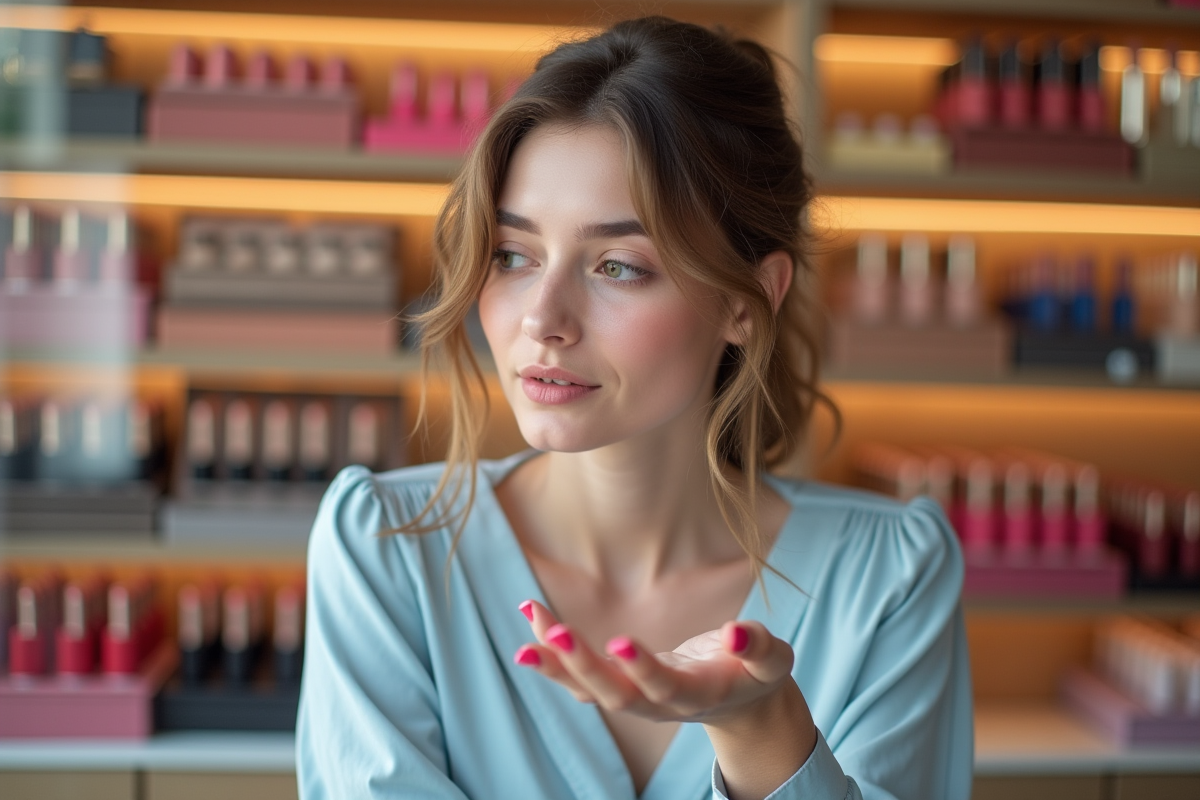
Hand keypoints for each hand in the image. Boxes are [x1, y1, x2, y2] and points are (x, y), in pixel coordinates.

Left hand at [512, 599, 797, 725]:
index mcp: (697, 696)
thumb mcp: (772, 661)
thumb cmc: (755, 673)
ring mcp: (635, 700)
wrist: (740, 702)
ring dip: (555, 661)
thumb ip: (759, 647)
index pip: (665, 688)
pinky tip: (532, 618)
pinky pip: (578, 676)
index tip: (619, 641)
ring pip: (588, 689)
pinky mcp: (619, 687)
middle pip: (614, 695)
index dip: (642, 669)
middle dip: (582, 665)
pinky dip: (552, 652)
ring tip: (529, 622)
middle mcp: (658, 706)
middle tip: (555, 632)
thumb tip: (735, 634)